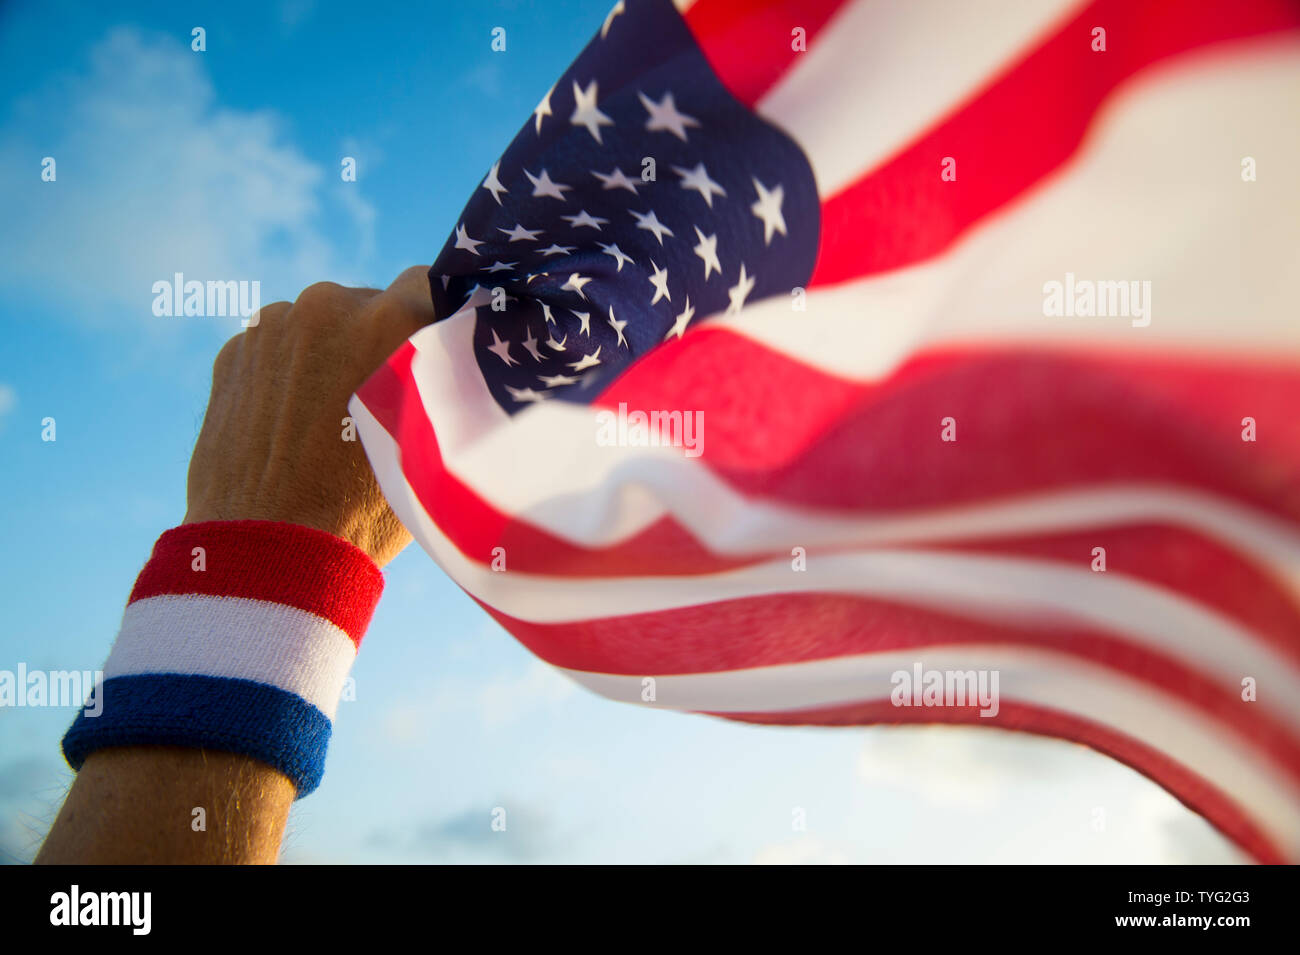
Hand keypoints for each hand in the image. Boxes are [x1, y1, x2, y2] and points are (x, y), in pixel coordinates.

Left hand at [184, 266, 431, 566]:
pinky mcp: (232, 352)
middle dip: (377, 342)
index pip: (428, 283)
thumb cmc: (366, 509)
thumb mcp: (433, 443)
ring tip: (330, 425)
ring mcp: (272, 325)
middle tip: (380, 405)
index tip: (434, 357)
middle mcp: (329, 304)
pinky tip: (292, 430)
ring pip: (318, 327)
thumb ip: (445, 384)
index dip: (434, 319)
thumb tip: (460, 355)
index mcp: (390, 319)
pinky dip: (287, 377)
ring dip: (329, 357)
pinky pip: (276, 349)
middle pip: (368, 305)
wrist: (265, 551)